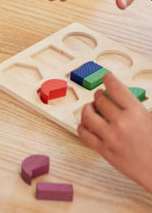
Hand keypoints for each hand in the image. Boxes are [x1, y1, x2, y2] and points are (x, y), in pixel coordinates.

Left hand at [79, 72, 151, 193]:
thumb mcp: (149, 119)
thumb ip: (133, 106)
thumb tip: (118, 93)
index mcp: (137, 113)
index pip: (115, 87)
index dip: (108, 79)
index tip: (106, 78)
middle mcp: (122, 123)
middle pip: (99, 98)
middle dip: (99, 96)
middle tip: (101, 97)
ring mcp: (111, 137)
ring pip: (87, 114)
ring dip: (88, 109)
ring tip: (92, 109)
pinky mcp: (104, 150)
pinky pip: (84, 133)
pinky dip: (83, 126)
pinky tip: (87, 125)